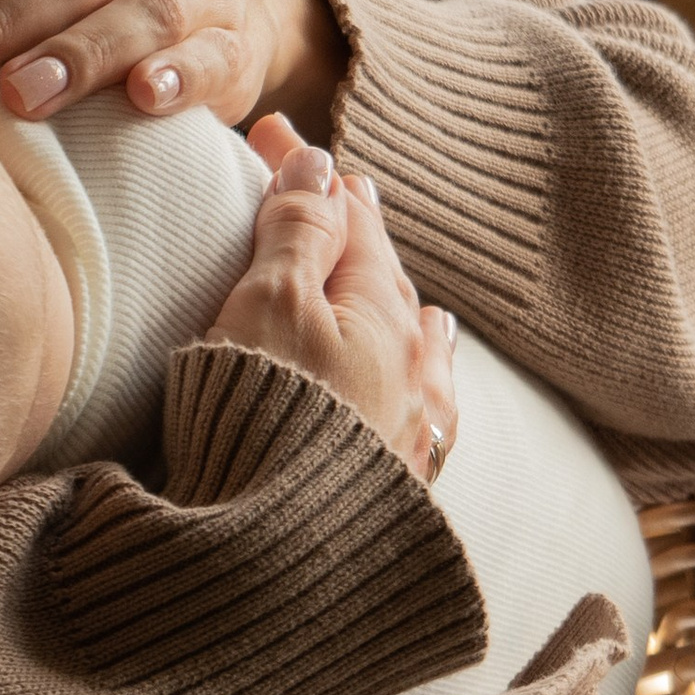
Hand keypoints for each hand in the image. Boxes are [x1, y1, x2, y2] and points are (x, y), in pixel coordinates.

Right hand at [209, 118, 459, 484]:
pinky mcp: (400, 484)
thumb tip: (320, 163)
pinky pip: (422, 400)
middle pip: (383, 276)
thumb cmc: (262, 417)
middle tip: (325, 189)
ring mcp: (412, 429)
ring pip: (411, 338)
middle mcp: (412, 368)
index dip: (305, 171)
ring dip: (387, 296)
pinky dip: (416, 364)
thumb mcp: (268, 304)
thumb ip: (297, 230)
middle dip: (350, 228)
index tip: (268, 133)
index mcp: (381, 313)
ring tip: (385, 272)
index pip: (345, 218)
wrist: (278, 561)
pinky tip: (432, 366)